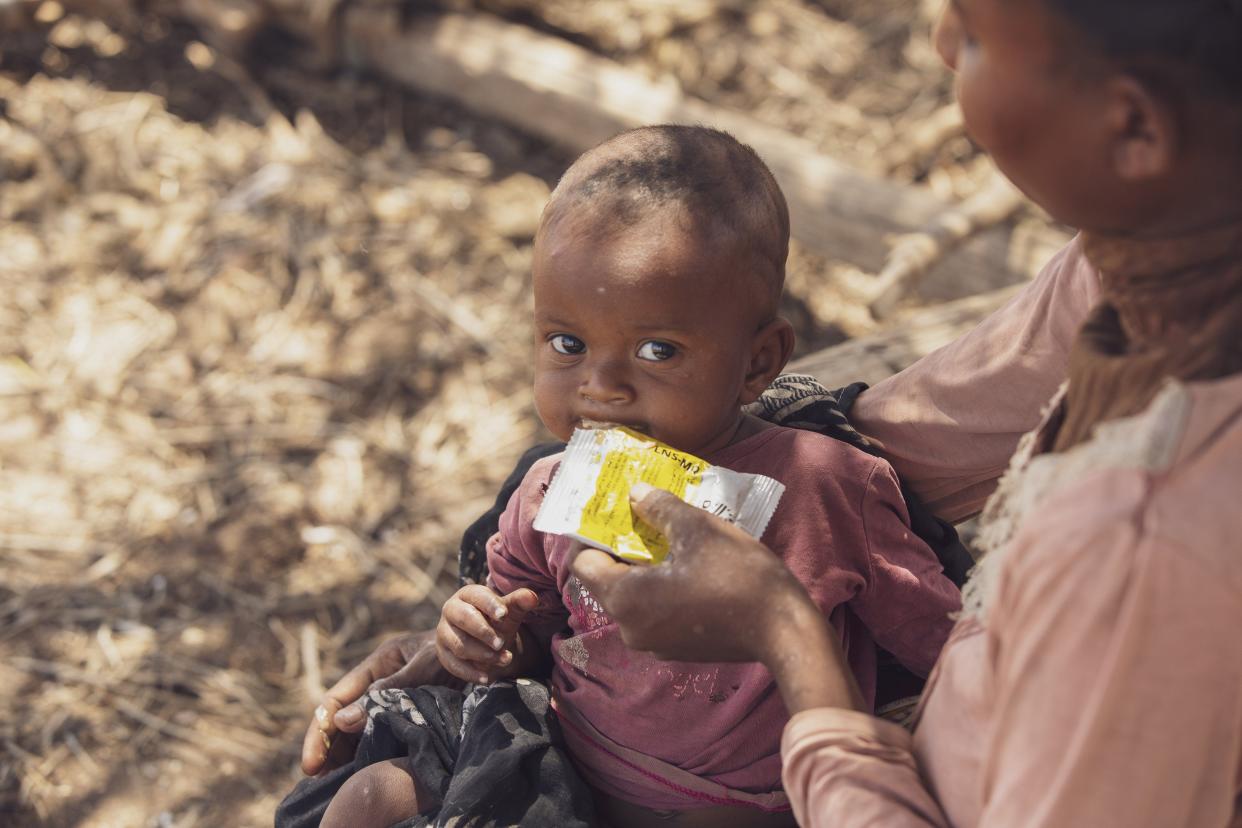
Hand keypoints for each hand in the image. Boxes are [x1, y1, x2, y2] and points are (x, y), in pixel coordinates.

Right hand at [300, 629, 453, 775]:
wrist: (486, 647)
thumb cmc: (455, 648)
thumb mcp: (423, 666)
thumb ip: (387, 691)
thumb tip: (342, 720)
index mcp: (375, 666)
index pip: (333, 700)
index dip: (319, 732)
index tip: (311, 764)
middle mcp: (379, 683)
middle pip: (341, 721)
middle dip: (327, 750)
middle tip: (318, 781)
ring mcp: (393, 699)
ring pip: (360, 732)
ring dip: (347, 756)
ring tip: (337, 785)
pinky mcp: (410, 713)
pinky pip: (385, 735)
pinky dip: (374, 754)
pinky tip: (368, 774)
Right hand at [435, 585, 539, 684]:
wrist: (485, 640)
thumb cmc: (496, 620)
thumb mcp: (509, 611)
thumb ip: (520, 602)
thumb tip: (532, 597)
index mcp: (467, 594)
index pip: (477, 596)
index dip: (490, 605)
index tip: (504, 615)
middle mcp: (451, 610)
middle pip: (464, 619)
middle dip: (484, 632)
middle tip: (501, 643)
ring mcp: (443, 632)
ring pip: (459, 645)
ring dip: (483, 655)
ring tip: (504, 659)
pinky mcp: (442, 653)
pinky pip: (453, 665)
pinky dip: (471, 673)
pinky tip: (487, 677)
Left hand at [571, 483, 864, 713]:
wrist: (783, 629)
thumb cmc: (737, 575)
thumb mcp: (698, 528)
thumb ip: (659, 508)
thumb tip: (635, 493)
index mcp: (625, 599)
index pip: (583, 564)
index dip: (593, 535)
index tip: (613, 514)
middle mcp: (629, 628)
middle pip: (606, 582)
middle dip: (620, 550)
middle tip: (641, 521)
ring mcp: (653, 644)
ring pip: (631, 599)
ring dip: (643, 570)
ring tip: (669, 542)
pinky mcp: (676, 650)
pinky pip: (653, 614)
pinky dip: (660, 592)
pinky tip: (688, 571)